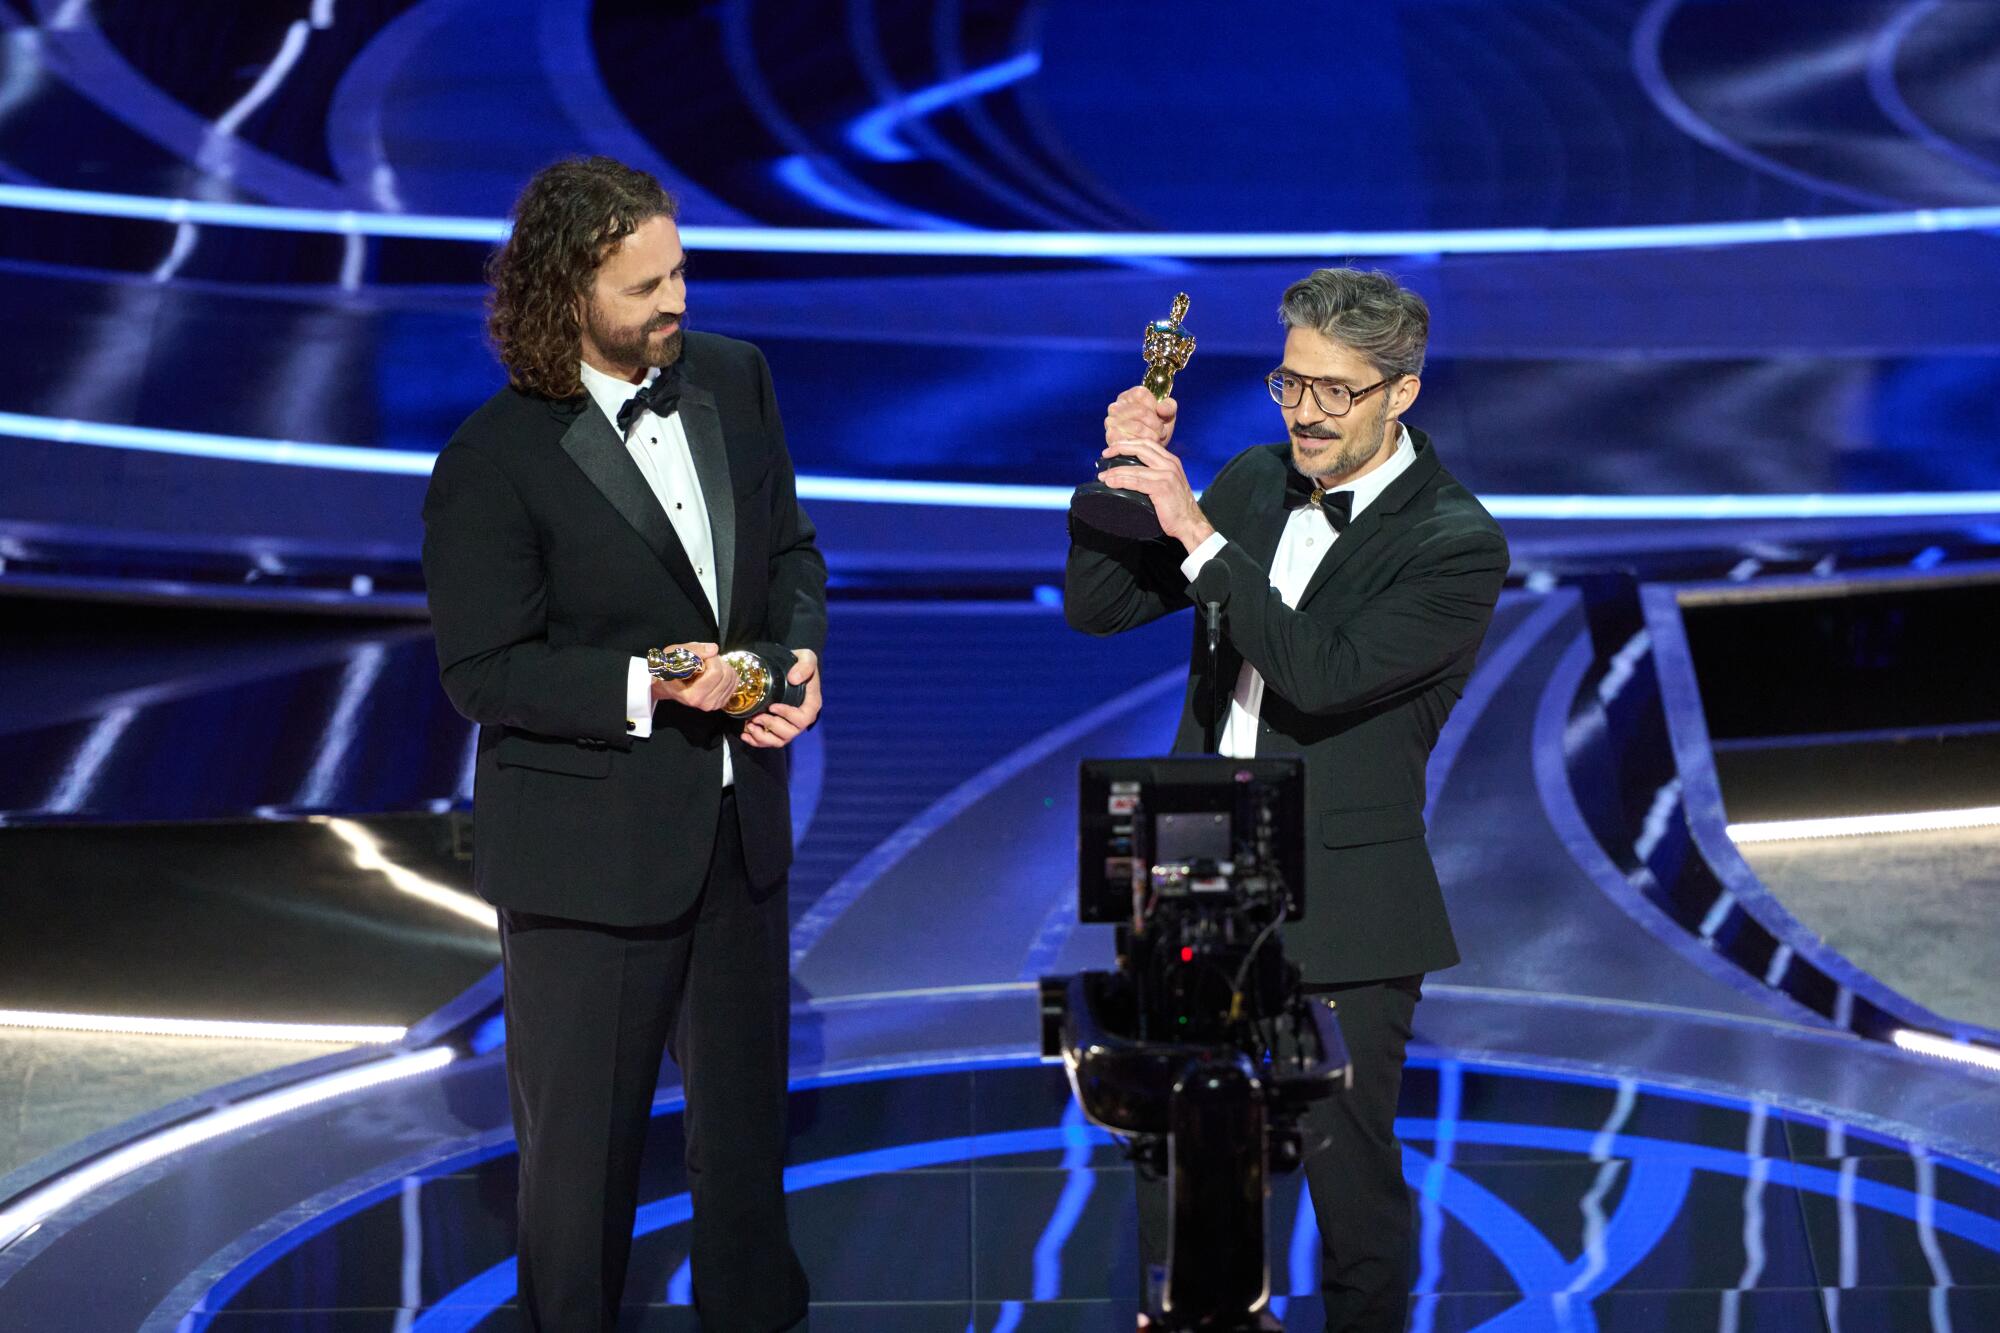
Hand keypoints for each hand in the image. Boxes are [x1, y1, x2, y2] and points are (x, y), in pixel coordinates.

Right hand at [649, 642, 739, 712]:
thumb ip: (694, 651)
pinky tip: (714, 673)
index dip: (711, 658)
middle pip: (726, 675)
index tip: (700, 657)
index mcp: (693, 696)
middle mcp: (706, 704)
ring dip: (723, 666)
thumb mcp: (675, 654)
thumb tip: (714, 649)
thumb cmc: (669, 669)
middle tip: (705, 660)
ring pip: (732, 678)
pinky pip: (735, 682)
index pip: (715, 673)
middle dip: (718, 661)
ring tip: (707, 667)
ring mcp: (715, 705)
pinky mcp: (722, 702)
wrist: (668, 684)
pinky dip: (727, 672)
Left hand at [742, 648, 821, 748]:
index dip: (788, 716)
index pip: (803, 718)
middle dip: (771, 726)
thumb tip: (793, 679)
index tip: (772, 706)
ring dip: (763, 737)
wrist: (788, 666)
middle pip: (790, 733)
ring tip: (749, 725)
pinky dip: (756, 741)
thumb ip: (805, 666)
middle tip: (757, 717)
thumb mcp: (807, 657)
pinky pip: (769, 741)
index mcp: (811, 704)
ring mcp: (789, 725)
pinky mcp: (778, 727)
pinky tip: (745, 734)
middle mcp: (802, 718)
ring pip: (779, 741)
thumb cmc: (799, 662)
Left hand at [1096, 436, 1215, 551]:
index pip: (1148, 443)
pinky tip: (1111, 482)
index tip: (1114, 447)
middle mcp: (1170, 464)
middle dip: (1120, 448)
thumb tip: (1133, 474)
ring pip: (1135, 467)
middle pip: (1141, 448)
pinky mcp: (1162, 488)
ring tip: (1103, 475)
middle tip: (1105, 454)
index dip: (1129, 442)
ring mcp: (1167, 475)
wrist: (1190, 523)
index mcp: (1171, 461)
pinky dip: (1121, 480)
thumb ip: (1156, 475)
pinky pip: (1136, 481)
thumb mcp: (1169, 484)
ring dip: (1115, 470)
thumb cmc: (1177, 507)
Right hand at [1104, 385, 1175, 453]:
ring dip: (1151, 435)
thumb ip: (1169, 407)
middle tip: (1161, 432)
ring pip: (1137, 427)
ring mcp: (1111, 421)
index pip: (1142, 394)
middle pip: (1141, 411)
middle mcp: (1116, 406)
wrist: (1147, 449)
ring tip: (1156, 438)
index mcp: (1129, 395)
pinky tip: (1145, 444)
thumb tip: (1161, 409)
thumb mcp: (1167, 414)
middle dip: (1156, 424)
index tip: (1160, 416)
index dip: (1155, 406)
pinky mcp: (1111, 436)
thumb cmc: (1155, 428)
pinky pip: (1131, 440)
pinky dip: (1142, 444)